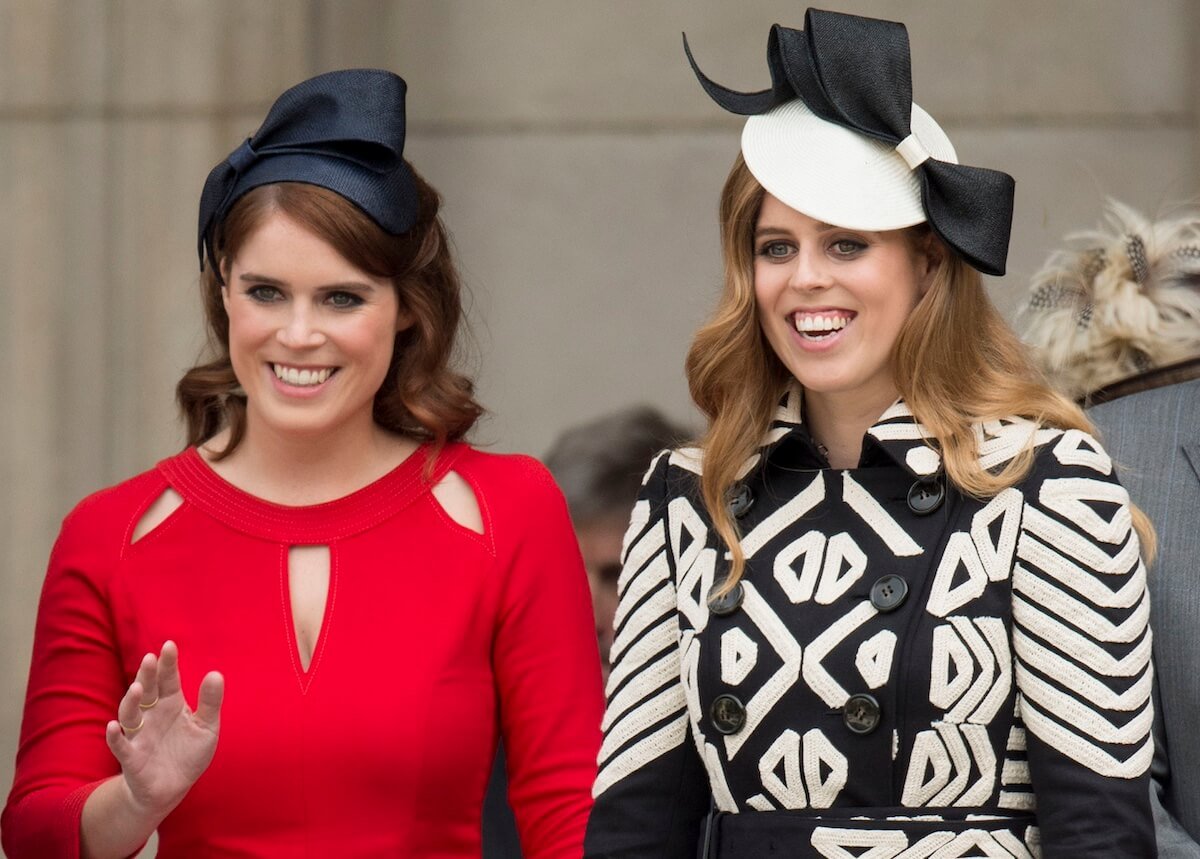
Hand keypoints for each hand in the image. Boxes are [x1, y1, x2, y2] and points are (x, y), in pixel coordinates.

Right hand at [104, 641, 223, 818]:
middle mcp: (152, 716)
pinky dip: (115, 736)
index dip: (167, 664)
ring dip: (132, 701)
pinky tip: (114, 726)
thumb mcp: (206, 727)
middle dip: (147, 675)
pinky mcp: (131, 758)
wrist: (173, 788)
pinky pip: (120, 746)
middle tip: (150, 658)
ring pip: (130, 714)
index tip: (169, 645)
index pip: (168, 680)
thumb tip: (215, 673)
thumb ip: (210, 703)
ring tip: (138, 688)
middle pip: (147, 691)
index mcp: (171, 705)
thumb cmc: (188, 754)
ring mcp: (139, 735)